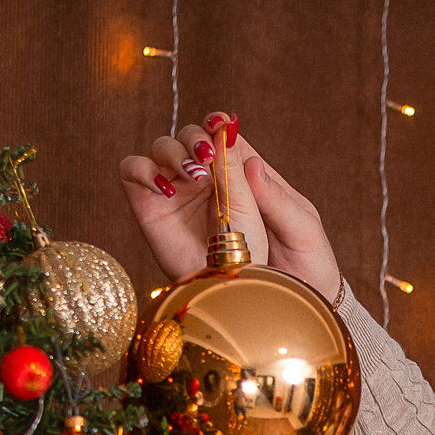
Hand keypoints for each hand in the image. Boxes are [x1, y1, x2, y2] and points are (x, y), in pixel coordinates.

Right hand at [116, 113, 342, 300]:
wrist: (271, 308)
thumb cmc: (299, 267)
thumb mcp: (298, 228)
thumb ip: (273, 192)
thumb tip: (247, 154)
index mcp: (245, 176)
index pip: (223, 135)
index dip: (216, 126)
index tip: (217, 127)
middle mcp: (209, 182)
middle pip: (188, 136)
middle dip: (192, 139)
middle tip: (204, 161)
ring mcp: (180, 196)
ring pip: (162, 150)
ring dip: (171, 152)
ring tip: (190, 175)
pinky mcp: (153, 213)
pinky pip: (134, 175)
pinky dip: (141, 170)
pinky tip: (164, 188)